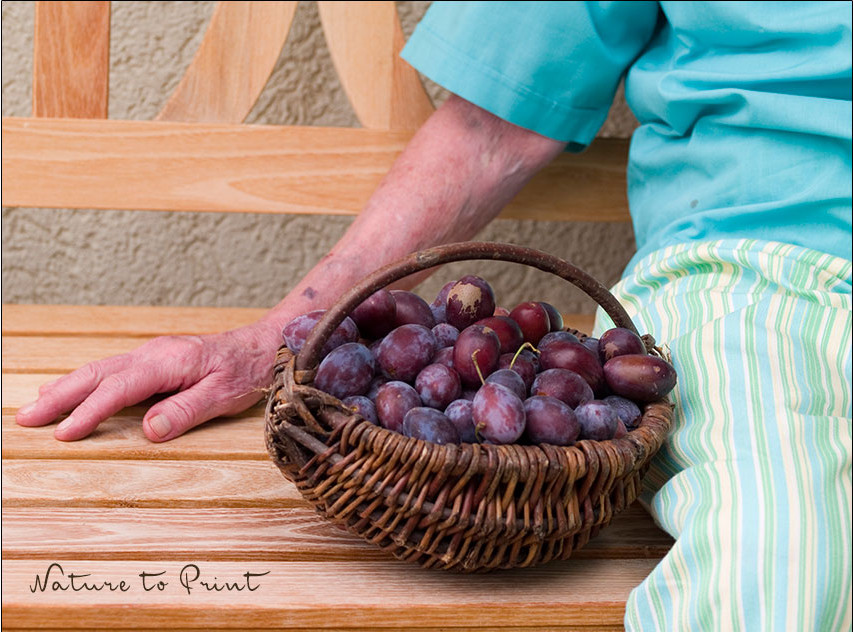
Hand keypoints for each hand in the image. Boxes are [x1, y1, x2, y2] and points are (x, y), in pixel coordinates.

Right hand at [15, 322, 281, 441]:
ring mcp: (152, 354)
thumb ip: (185, 411)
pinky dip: (86, 381)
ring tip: (36, 405)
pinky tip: (72, 388)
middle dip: (60, 396)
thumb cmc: (246, 370)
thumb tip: (149, 430)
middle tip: (26, 418)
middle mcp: (153, 354)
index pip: (118, 389)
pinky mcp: (155, 359)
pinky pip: (112, 370)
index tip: (63, 433)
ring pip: (99, 369)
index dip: (89, 412)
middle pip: (96, 374)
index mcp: (167, 362)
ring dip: (66, 387)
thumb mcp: (223, 395)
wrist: (262, 344)